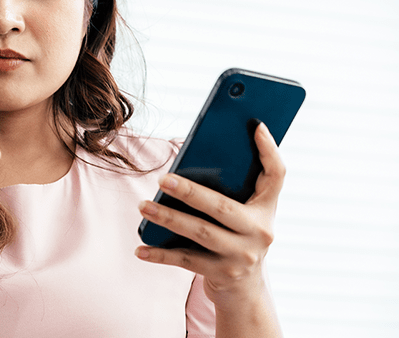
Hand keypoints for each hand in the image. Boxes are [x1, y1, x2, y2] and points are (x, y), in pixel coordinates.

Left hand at [135, 122, 284, 305]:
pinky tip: (139, 249)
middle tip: (163, 179)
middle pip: (222, 207)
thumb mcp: (244, 214)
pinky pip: (185, 260)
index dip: (269, 150)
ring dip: (168, 218)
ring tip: (144, 205)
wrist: (246, 290)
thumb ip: (230, 189)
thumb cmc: (236, 238)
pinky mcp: (221, 274)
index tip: (256, 126)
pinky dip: (159, 254)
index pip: (276, 175)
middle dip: (190, 192)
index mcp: (266, 209)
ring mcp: (241, 256)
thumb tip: (192, 159)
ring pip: (199, 233)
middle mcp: (260, 233)